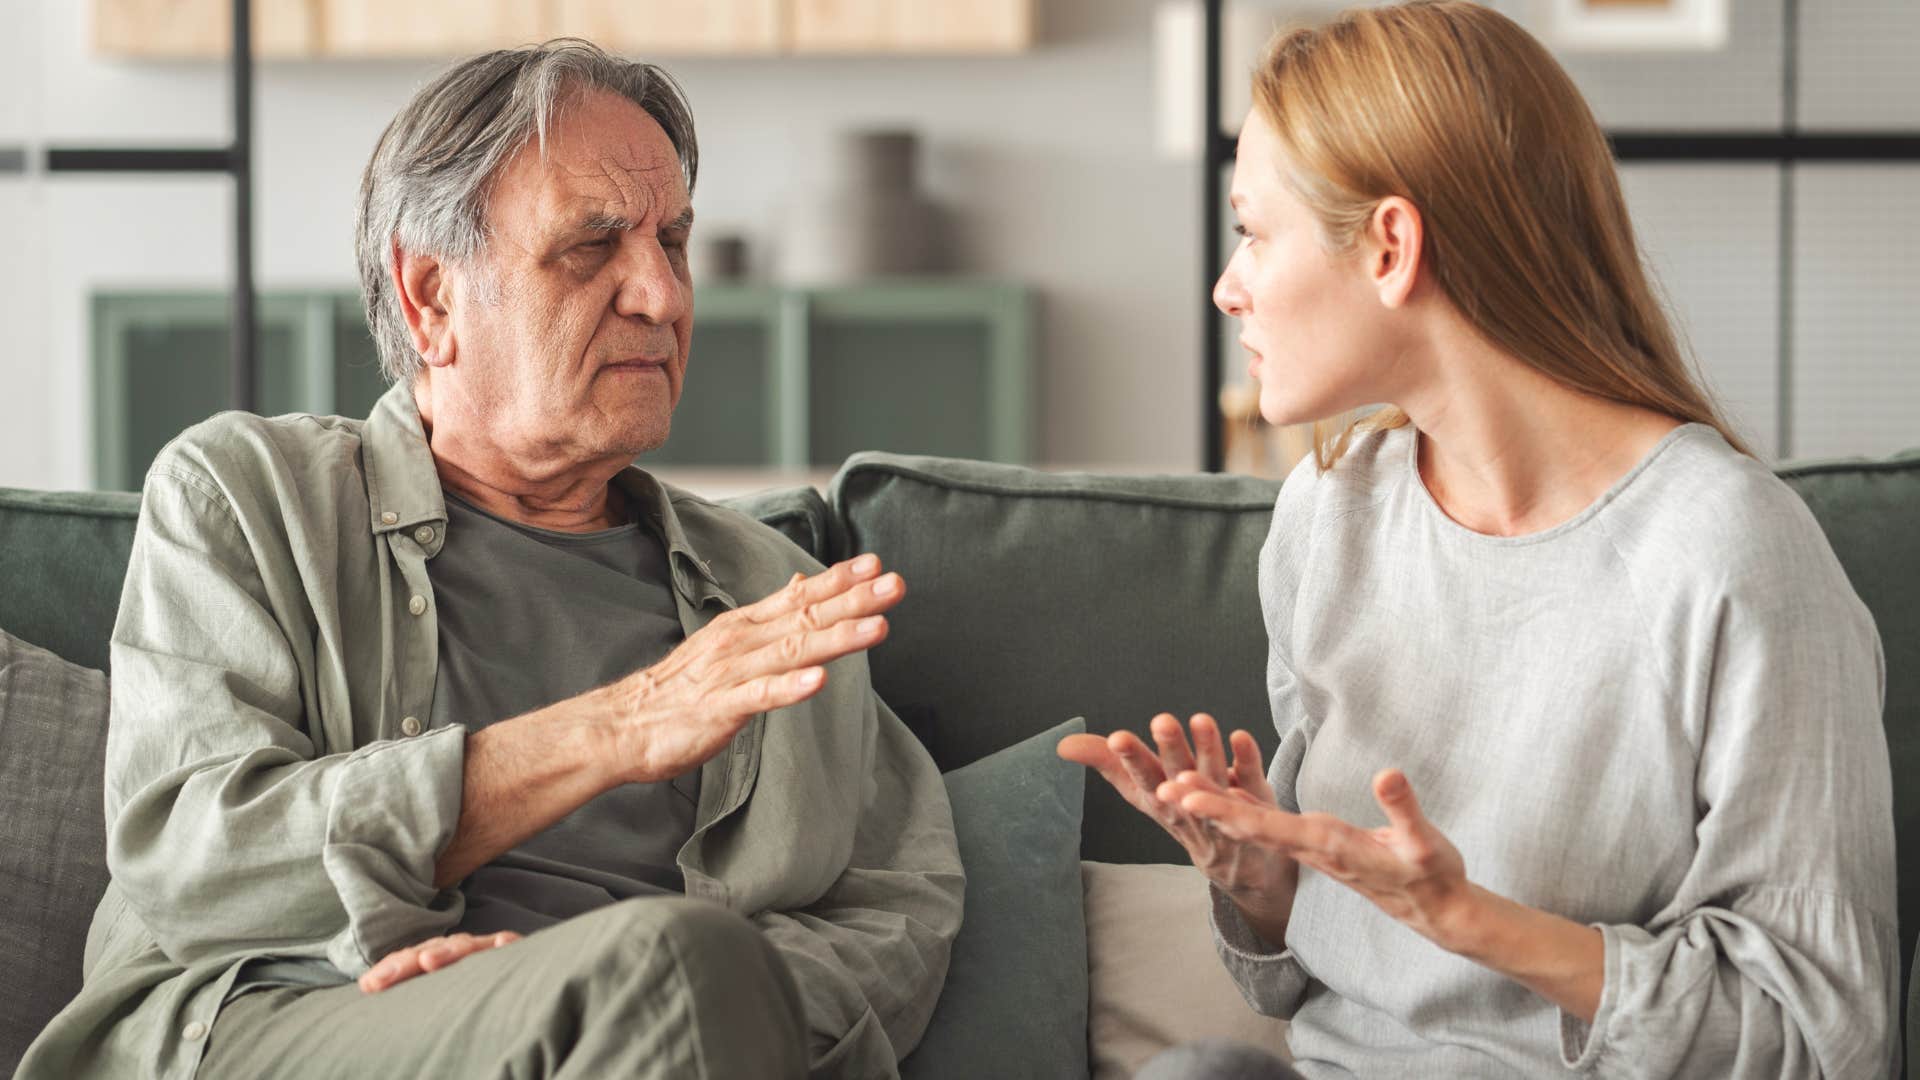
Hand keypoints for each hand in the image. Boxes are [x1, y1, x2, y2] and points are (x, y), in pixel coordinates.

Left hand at [358, 930, 519, 992]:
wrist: (516, 978)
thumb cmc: (468, 985)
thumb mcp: (435, 988)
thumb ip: (408, 984)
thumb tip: (366, 984)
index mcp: (438, 957)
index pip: (411, 957)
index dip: (390, 968)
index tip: (369, 985)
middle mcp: (460, 950)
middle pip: (434, 949)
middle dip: (409, 960)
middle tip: (385, 977)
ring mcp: (487, 948)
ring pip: (465, 945)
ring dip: (448, 951)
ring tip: (428, 961)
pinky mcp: (514, 951)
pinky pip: (508, 944)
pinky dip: (504, 943)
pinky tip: (499, 946)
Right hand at [598, 554, 904, 783]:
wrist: (622, 725)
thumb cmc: (680, 689)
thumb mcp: (726, 643)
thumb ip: (767, 619)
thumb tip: (803, 587)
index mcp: (744, 626)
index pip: (798, 595)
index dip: (838, 580)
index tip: (876, 563)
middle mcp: (741, 642)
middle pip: (806, 617)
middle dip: (854, 600)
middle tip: (896, 584)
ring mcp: (731, 675)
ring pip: (793, 652)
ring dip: (836, 639)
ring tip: (876, 628)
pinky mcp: (719, 709)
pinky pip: (760, 698)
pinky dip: (790, 688)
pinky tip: (818, 683)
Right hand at [1058, 714, 1297, 937]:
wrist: (1238, 865)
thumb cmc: (1184, 814)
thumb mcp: (1143, 792)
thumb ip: (1108, 763)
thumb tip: (1062, 745)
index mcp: (1160, 801)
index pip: (1142, 779)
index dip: (1131, 759)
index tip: (1118, 737)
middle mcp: (1190, 806)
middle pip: (1179, 777)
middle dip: (1170, 751)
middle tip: (1162, 720)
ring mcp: (1225, 808)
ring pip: (1216, 779)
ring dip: (1209, 750)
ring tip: (1202, 720)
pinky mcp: (1257, 802)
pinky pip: (1254, 780)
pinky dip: (1248, 759)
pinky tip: (1242, 736)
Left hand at [1178, 767, 1474, 949]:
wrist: (1434, 908)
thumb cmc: (1430, 875)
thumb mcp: (1424, 844)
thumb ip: (1405, 810)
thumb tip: (1388, 774)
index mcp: (1328, 844)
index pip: (1267, 826)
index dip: (1225, 809)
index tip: (1190, 796)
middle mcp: (1311, 846)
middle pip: (1247, 825)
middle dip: (1205, 807)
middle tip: (1162, 787)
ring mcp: (1311, 847)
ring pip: (1254, 825)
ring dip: (1216, 805)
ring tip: (1179, 784)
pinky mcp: (1318, 845)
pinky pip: (1271, 826)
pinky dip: (1244, 808)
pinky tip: (1225, 794)